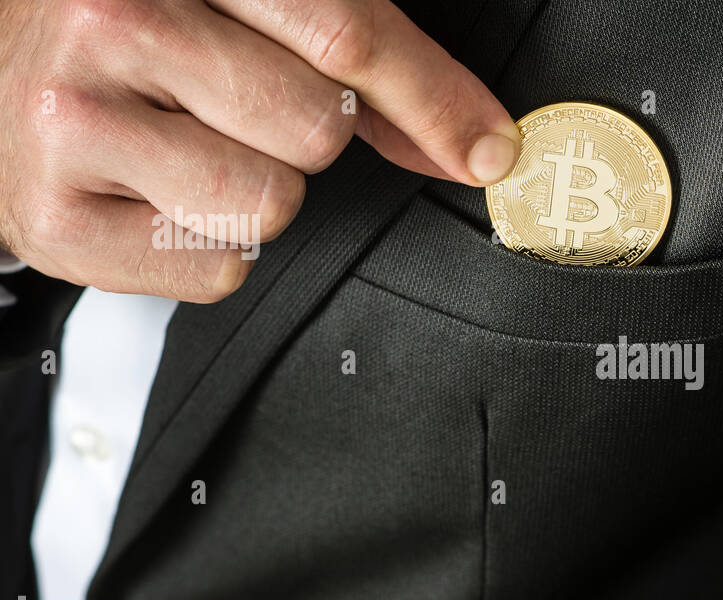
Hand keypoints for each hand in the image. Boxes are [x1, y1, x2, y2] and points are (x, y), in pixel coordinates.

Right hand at [0, 0, 519, 301]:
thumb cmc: (124, 47)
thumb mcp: (234, 13)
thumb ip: (353, 60)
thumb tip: (466, 139)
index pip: (344, 33)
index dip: (433, 99)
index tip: (488, 146)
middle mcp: (110, 19)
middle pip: (315, 129)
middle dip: (302, 138)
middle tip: (229, 112)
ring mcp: (71, 120)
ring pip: (270, 204)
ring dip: (255, 194)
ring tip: (186, 153)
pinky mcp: (54, 220)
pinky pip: (216, 270)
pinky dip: (206, 250)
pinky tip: (154, 200)